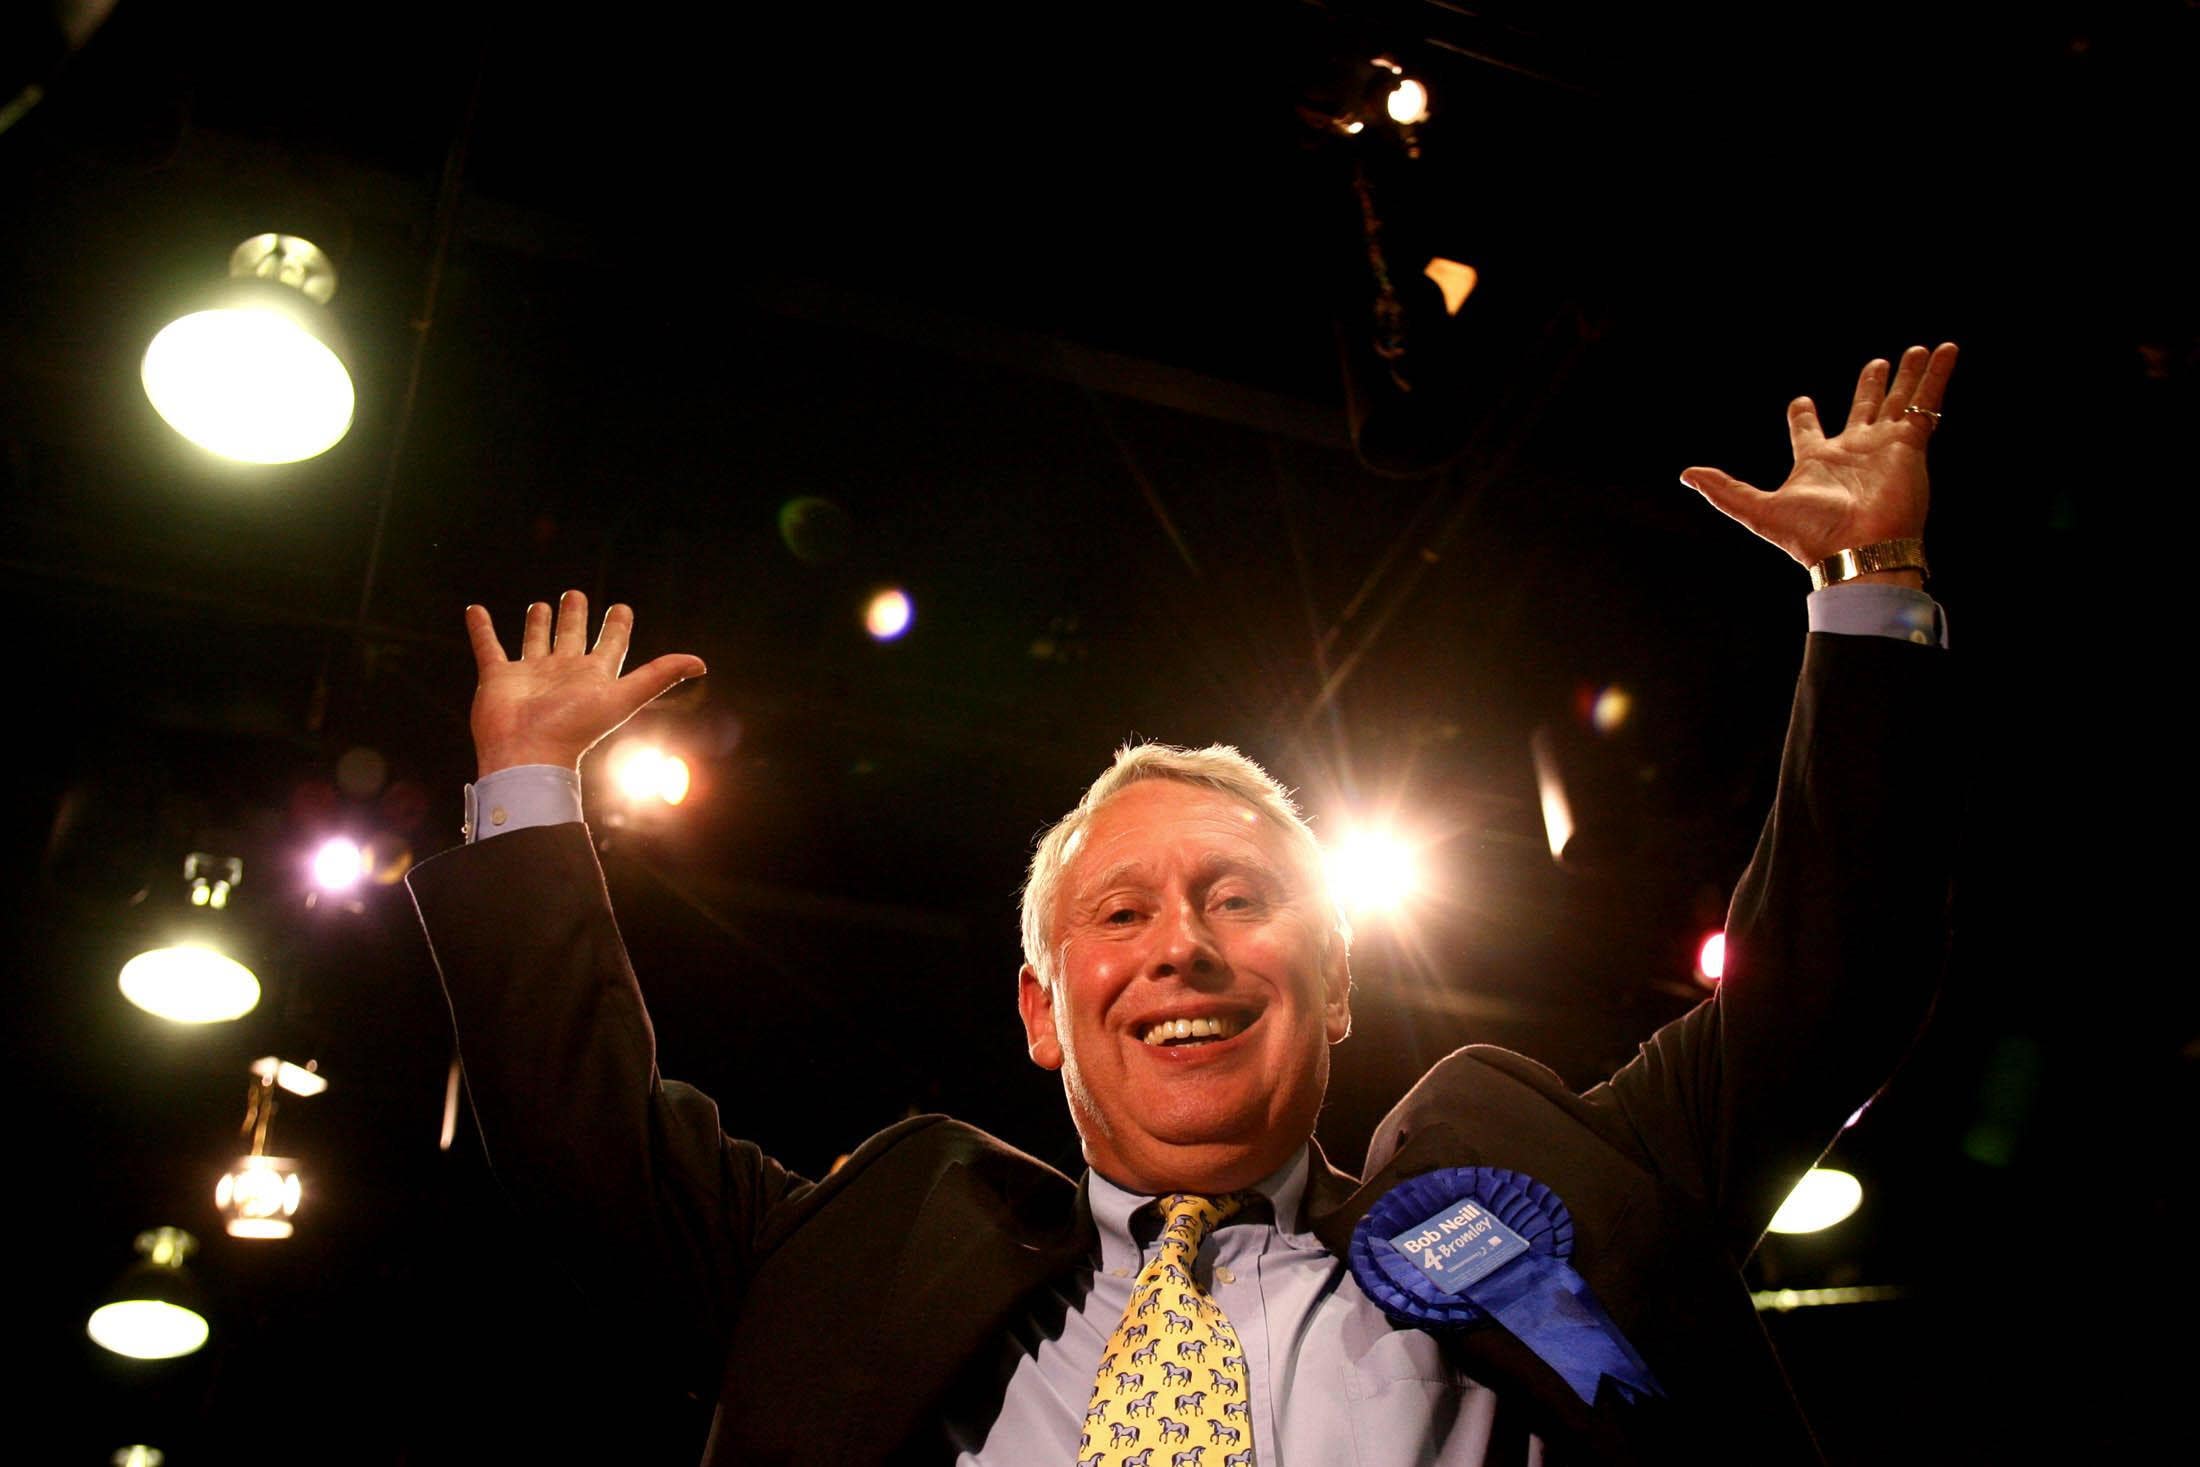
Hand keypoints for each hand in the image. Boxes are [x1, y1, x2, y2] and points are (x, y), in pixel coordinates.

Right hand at [464, 591, 706, 777]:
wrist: (527, 755)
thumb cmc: (575, 729)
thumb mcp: (624, 697)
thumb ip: (659, 676)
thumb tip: (701, 663)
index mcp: (593, 676)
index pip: (610, 645)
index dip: (618, 626)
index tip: (622, 608)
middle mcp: (563, 672)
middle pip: (572, 637)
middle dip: (575, 616)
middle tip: (576, 594)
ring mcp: (530, 674)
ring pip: (535, 640)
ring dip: (538, 623)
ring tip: (541, 604)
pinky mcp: (498, 677)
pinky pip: (488, 646)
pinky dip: (481, 629)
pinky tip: (475, 610)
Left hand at [1682, 342, 1956, 580]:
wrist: (1859, 551)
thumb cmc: (1812, 534)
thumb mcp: (1757, 510)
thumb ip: (1724, 490)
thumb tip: (1686, 475)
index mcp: (1817, 461)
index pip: (1807, 430)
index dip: (1803, 415)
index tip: (1801, 401)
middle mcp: (1853, 451)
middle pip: (1863, 408)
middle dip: (1870, 386)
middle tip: (1876, 363)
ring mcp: (1884, 446)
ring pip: (1899, 400)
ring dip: (1908, 374)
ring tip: (1918, 349)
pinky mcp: (1912, 444)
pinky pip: (1928, 402)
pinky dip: (1938, 376)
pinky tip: (1946, 350)